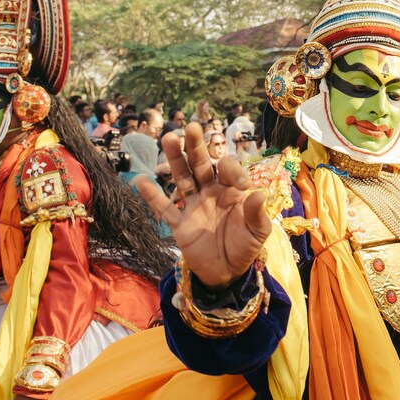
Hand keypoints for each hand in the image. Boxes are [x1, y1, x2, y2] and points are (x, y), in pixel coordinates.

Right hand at [138, 122, 270, 288]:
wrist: (226, 273)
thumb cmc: (244, 247)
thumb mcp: (258, 233)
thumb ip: (257, 214)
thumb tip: (258, 194)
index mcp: (230, 191)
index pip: (228, 171)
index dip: (234, 171)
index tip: (242, 184)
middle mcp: (210, 192)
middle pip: (201, 164)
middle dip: (196, 147)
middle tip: (191, 127)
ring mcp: (193, 206)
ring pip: (182, 179)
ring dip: (175, 160)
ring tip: (168, 138)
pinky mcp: (180, 224)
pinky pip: (165, 208)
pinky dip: (153, 196)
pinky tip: (141, 180)